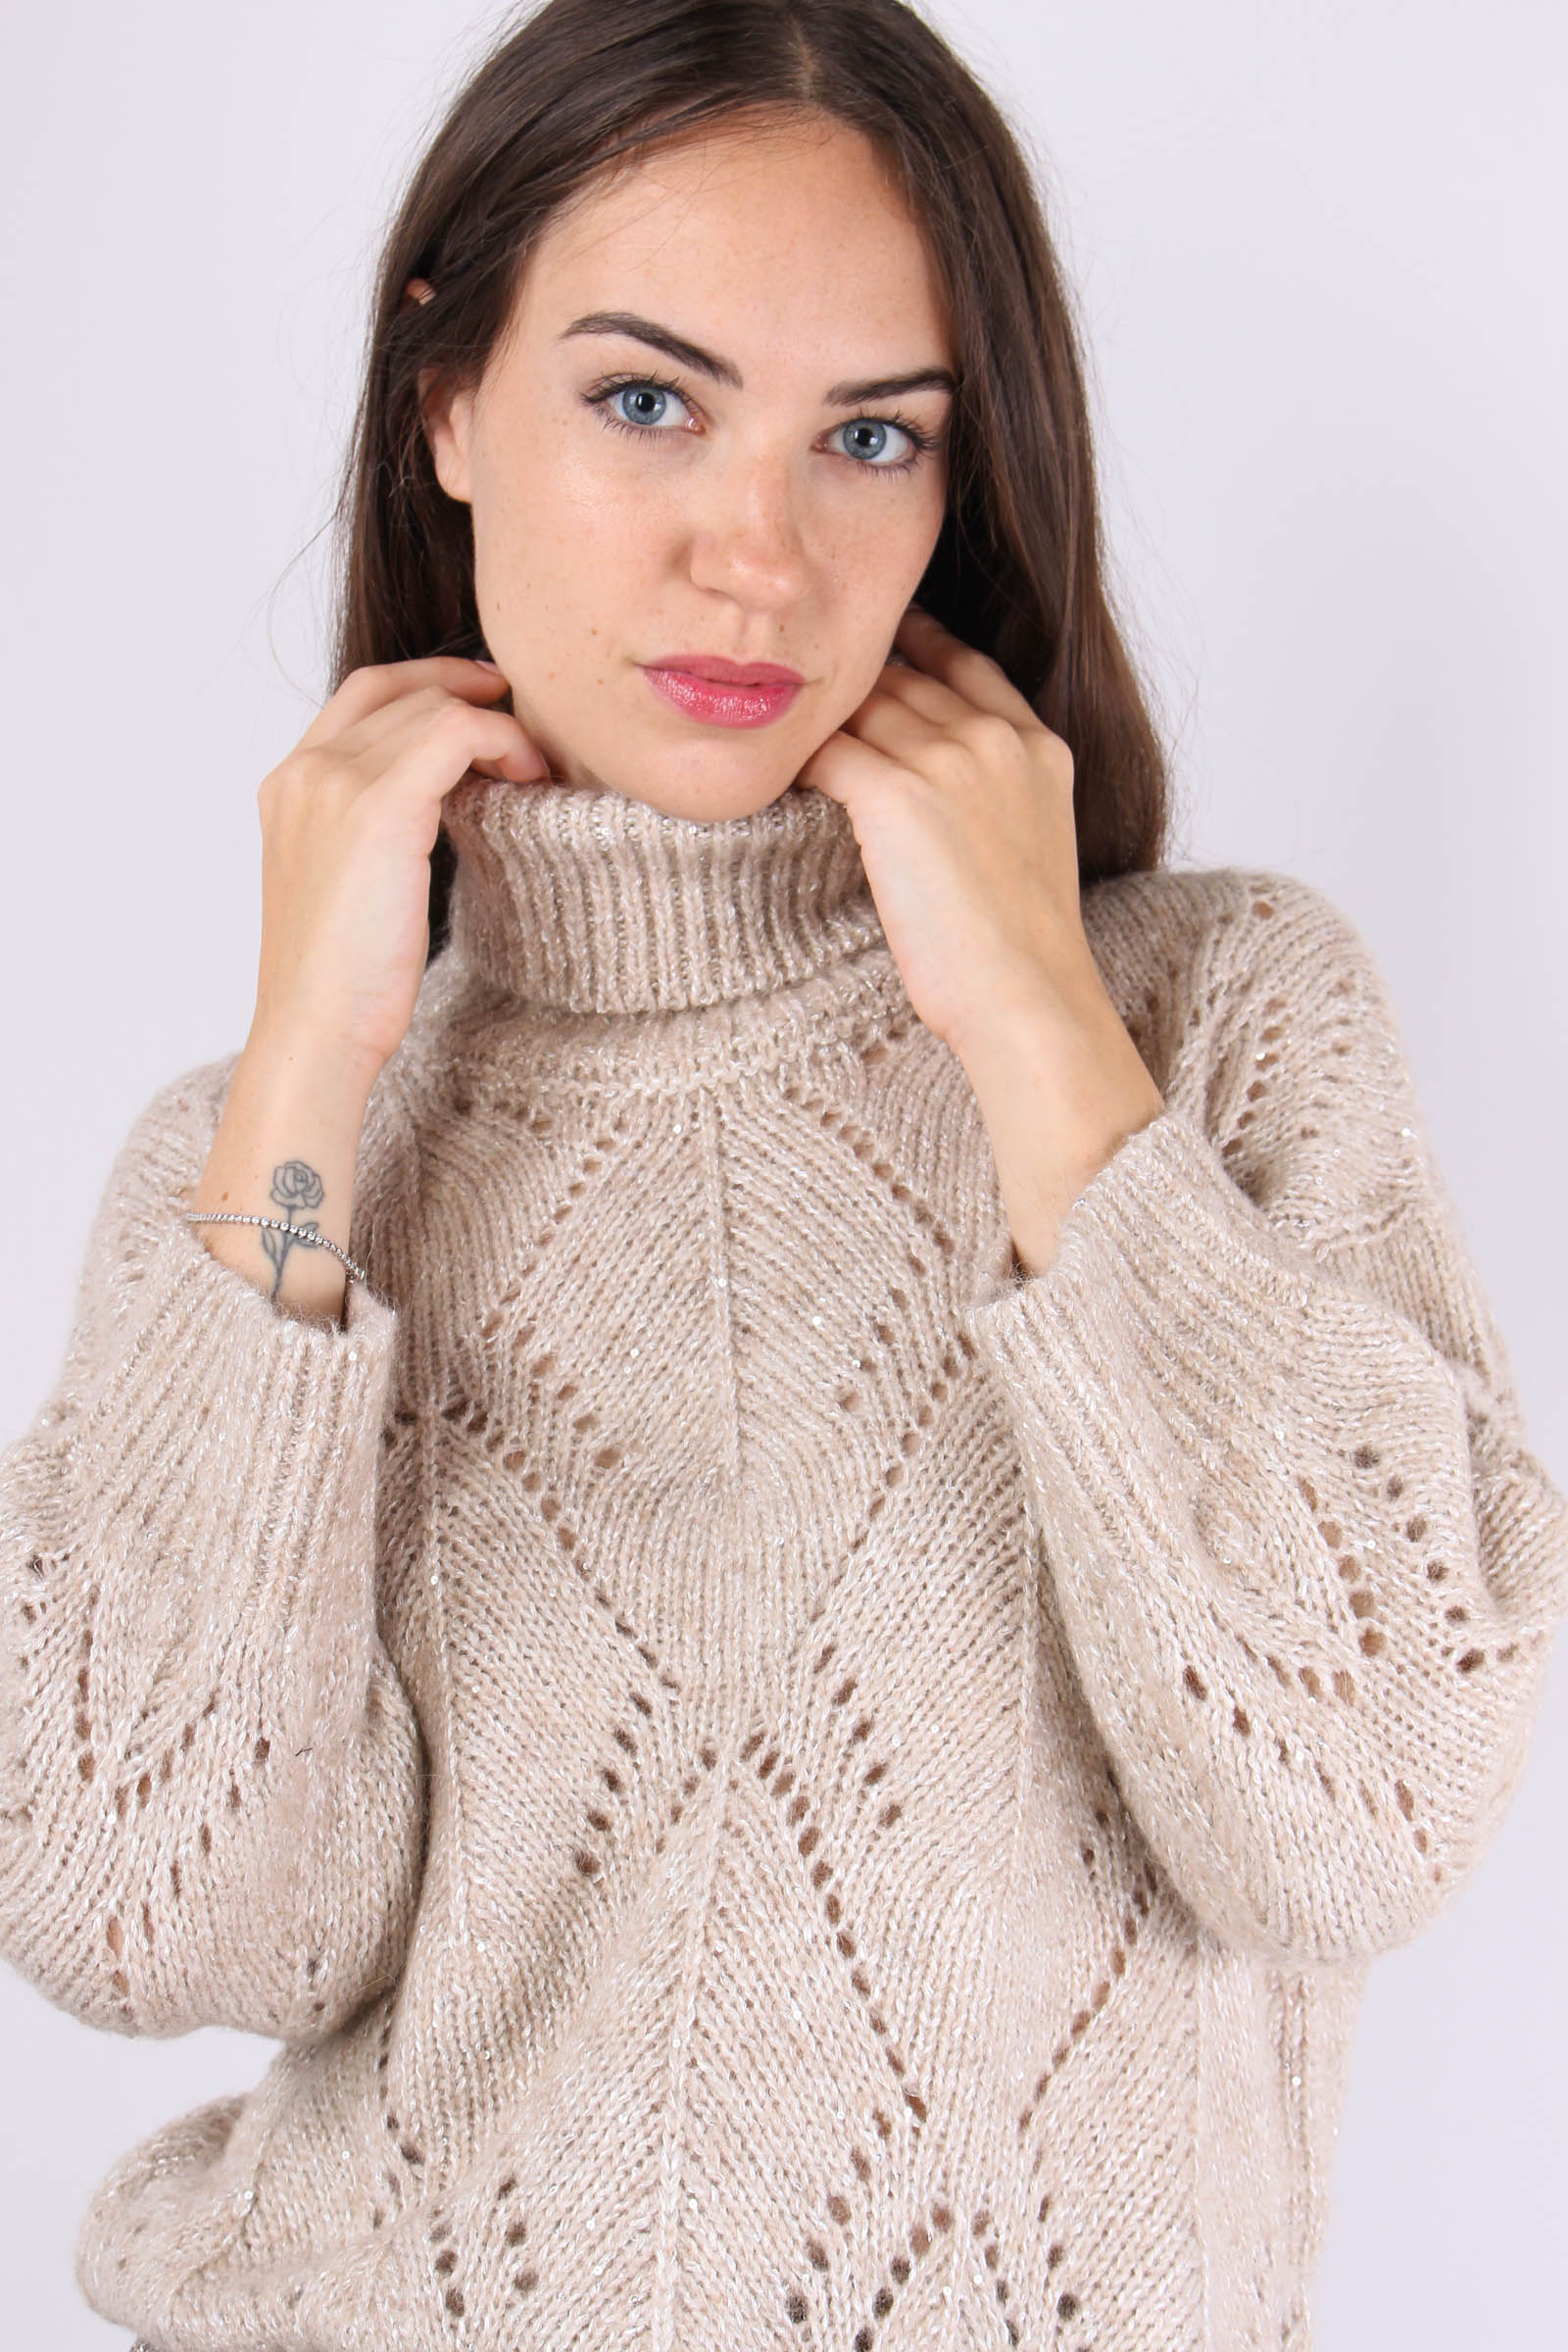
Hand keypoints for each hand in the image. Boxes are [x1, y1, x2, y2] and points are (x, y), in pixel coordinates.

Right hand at [251, 657, 549, 1082]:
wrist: (316, 1028)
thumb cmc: (341, 980)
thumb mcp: (347, 881)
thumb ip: (373, 828)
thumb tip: (445, 802)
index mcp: (286, 785)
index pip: (361, 693)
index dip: (427, 682)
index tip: (483, 698)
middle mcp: (303, 771)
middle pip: (399, 690)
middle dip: (468, 693)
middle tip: (523, 719)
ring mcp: (333, 782)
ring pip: (433, 707)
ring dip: (495, 724)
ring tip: (533, 763)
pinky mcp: (378, 807)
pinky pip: (457, 732)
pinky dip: (502, 740)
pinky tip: (529, 775)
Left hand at [796, 605, 1163, 1271]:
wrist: (1027, 1000)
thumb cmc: (1022, 957)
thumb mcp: (1034, 850)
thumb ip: (996, 799)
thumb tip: (938, 803)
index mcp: (1038, 748)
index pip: (965, 662)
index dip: (916, 644)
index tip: (879, 639)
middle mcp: (994, 738)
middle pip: (901, 677)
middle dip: (851, 686)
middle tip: (798, 689)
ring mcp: (947, 760)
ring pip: (857, 708)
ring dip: (816, 723)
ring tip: (772, 728)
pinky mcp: (895, 795)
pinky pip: (823, 751)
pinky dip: (796, 763)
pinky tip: (771, 777)